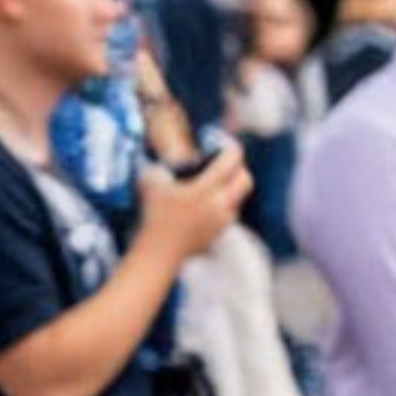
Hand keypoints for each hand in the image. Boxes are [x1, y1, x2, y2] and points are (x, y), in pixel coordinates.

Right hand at [137, 144, 248, 266]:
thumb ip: (161, 167)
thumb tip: (168, 163)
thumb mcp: (150, 182)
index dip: (230, 146)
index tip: (222, 140)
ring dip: (230, 187)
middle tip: (222, 162)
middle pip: (245, 179)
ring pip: (238, 197)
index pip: (231, 161)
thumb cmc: (151, 216)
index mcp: (207, 190)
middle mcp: (221, 205)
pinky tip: (205, 202)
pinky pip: (229, 212)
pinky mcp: (219, 233)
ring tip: (211, 182)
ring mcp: (223, 221)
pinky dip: (222, 203)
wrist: (157, 255)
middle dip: (238, 167)